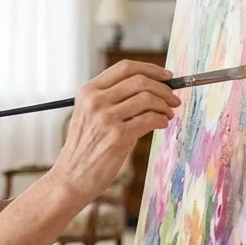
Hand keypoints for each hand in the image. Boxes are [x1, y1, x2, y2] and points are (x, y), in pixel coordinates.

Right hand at [48, 60, 180, 202]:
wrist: (71, 177)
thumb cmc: (85, 148)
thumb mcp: (89, 115)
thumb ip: (112, 100)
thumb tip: (151, 89)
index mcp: (87, 91)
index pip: (125, 68)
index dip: (151, 69)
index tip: (166, 77)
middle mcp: (95, 101)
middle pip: (140, 81)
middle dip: (164, 88)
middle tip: (174, 99)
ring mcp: (105, 118)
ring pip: (148, 98)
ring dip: (165, 105)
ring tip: (168, 114)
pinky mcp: (117, 137)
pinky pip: (150, 119)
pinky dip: (162, 119)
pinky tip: (162, 124)